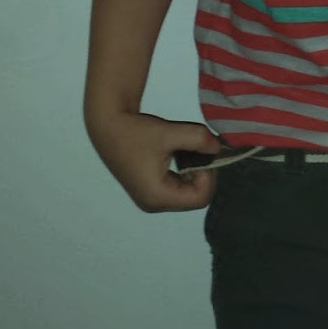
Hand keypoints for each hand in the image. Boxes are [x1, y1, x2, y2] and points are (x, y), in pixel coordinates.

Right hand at [88, 109, 222, 213]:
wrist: (108, 125)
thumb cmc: (137, 131)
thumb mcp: (171, 132)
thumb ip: (199, 139)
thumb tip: (219, 147)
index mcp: (157, 197)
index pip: (200, 198)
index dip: (208, 175)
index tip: (202, 152)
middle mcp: (154, 204)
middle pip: (195, 197)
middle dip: (203, 173)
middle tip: (199, 149)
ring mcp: (151, 199)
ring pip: (188, 192)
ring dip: (195, 171)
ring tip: (188, 149)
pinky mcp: (149, 189)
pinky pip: (178, 187)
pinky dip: (186, 171)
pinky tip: (180, 152)